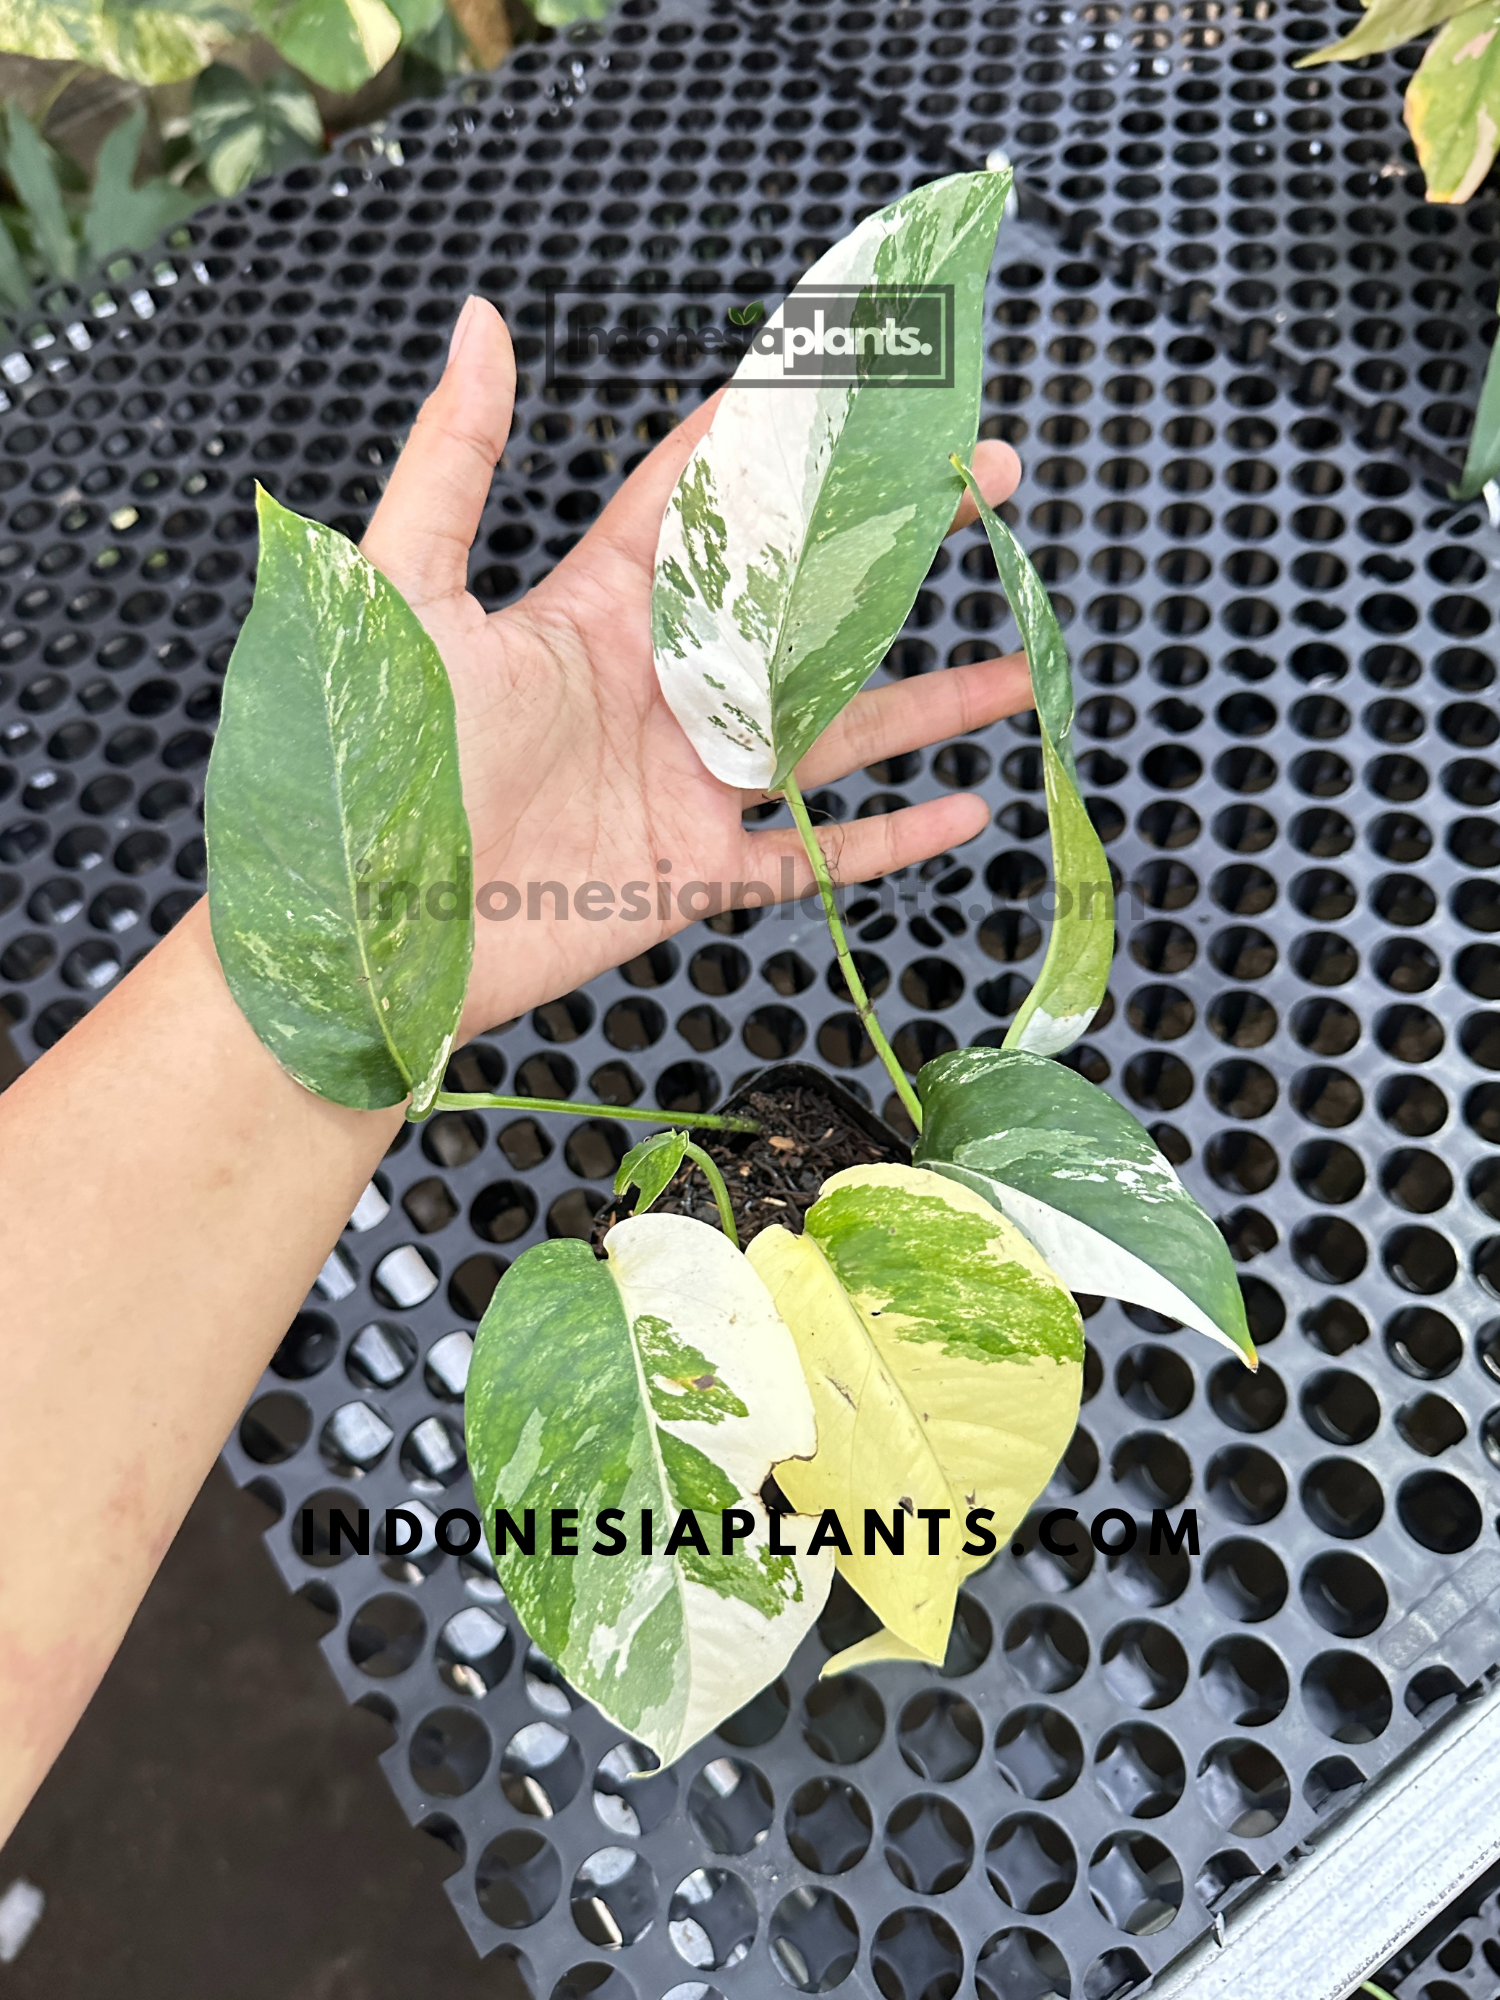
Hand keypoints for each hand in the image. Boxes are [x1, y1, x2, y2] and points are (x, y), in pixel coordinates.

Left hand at [360, 295, 1030, 1040]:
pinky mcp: (694, 872)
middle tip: (991, 484)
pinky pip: (813, 855)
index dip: (786, 437)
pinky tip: (966, 807)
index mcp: (600, 610)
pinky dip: (889, 842)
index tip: (868, 381)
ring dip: (931, 699)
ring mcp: (686, 783)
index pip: (710, 500)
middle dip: (902, 544)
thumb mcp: (406, 593)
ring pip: (836, 730)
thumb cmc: (371, 761)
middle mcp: (660, 689)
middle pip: (806, 603)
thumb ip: (455, 461)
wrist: (363, 930)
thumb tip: (480, 320)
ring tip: (1020, 664)